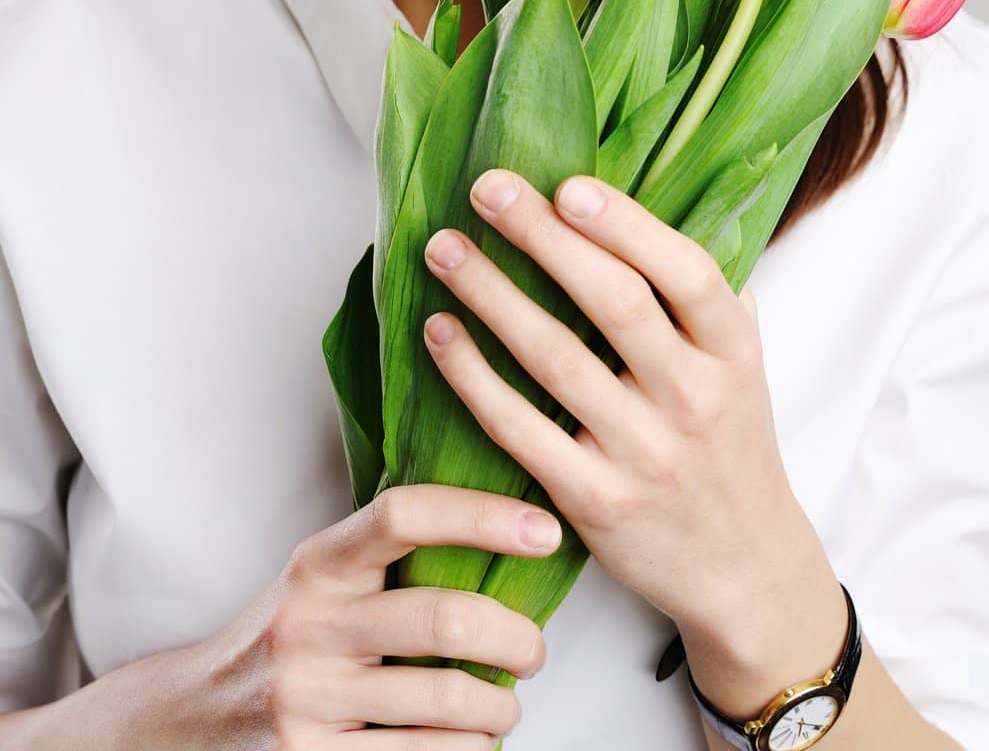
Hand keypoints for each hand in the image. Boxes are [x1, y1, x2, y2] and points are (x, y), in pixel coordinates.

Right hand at [187, 483, 557, 746]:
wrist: (190, 720)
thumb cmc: (288, 636)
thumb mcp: (319, 580)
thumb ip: (388, 555)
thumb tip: (508, 529)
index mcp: (317, 563)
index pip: (404, 515)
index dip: (482, 515)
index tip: (544, 529)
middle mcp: (308, 625)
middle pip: (444, 618)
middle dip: (515, 636)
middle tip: (534, 649)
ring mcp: (307, 700)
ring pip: (446, 699)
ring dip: (501, 705)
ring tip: (507, 701)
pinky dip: (468, 749)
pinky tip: (472, 738)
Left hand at [421, 169, 820, 642]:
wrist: (743, 565)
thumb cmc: (729, 440)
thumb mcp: (742, 363)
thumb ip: (707, 293)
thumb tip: (647, 208)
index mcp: (732, 350)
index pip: (687, 274)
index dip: (627, 226)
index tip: (568, 185)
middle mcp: (694, 397)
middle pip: (615, 303)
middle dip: (544, 237)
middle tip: (486, 188)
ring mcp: (643, 453)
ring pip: (556, 359)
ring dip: (492, 295)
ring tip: (444, 249)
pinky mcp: (594, 500)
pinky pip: (520, 427)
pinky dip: (473, 377)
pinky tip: (440, 332)